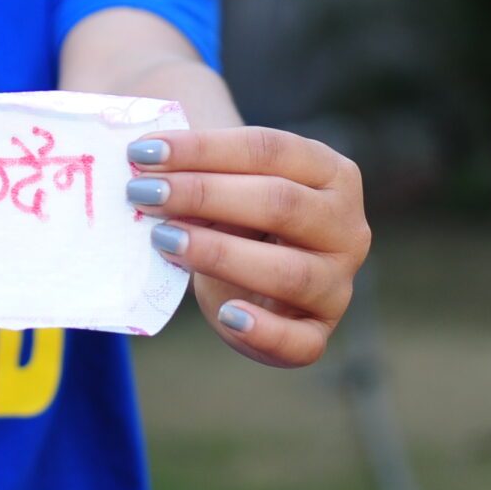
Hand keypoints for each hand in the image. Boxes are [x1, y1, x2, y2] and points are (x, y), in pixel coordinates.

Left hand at [124, 126, 368, 367]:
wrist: (251, 279)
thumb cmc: (237, 220)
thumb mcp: (225, 190)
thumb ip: (199, 177)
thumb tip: (148, 172)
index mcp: (330, 172)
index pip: (269, 149)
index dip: (204, 148)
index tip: (144, 151)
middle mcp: (346, 225)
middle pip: (280, 203)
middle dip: (204, 194)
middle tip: (144, 193)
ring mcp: (338, 282)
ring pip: (290, 271)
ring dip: (220, 254)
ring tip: (164, 240)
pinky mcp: (319, 330)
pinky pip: (301, 341)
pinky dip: (264, 331)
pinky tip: (228, 316)